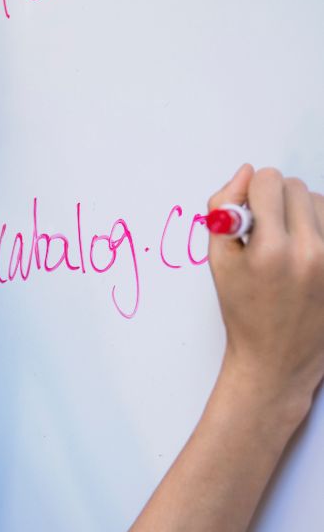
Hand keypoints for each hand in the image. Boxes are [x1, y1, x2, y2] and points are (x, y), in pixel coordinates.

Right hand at [208, 164, 323, 427]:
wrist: (277, 358)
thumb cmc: (243, 312)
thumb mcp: (218, 262)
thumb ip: (222, 210)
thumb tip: (245, 173)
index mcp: (269, 250)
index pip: (267, 181)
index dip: (251, 193)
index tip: (247, 214)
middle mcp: (310, 251)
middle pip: (296, 186)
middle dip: (276, 201)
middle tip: (265, 231)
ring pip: (320, 201)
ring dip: (302, 212)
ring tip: (287, 244)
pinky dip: (320, 229)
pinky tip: (307, 253)